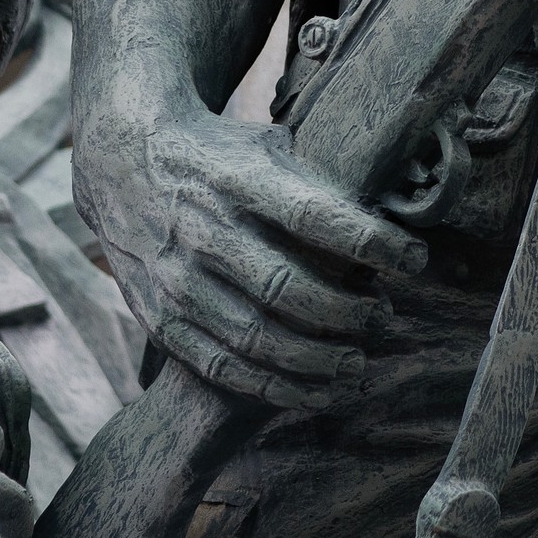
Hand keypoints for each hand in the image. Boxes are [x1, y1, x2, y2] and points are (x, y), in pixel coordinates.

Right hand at [73, 103, 422, 410]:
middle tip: (385, 319)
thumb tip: (395, 214)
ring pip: (258, 338)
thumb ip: (318, 181)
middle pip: (289, 288)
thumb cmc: (220, 155)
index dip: (372, 244)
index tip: (416, 260)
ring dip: (319, 361)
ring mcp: (177, 279)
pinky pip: (224, 367)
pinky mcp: (160, 318)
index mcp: (239, 179)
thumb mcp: (265, 147)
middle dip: (350, 314)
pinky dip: (277, 388)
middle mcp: (204, 230)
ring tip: (360, 363)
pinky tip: (319, 391)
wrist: (122, 161)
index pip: (316, 217)